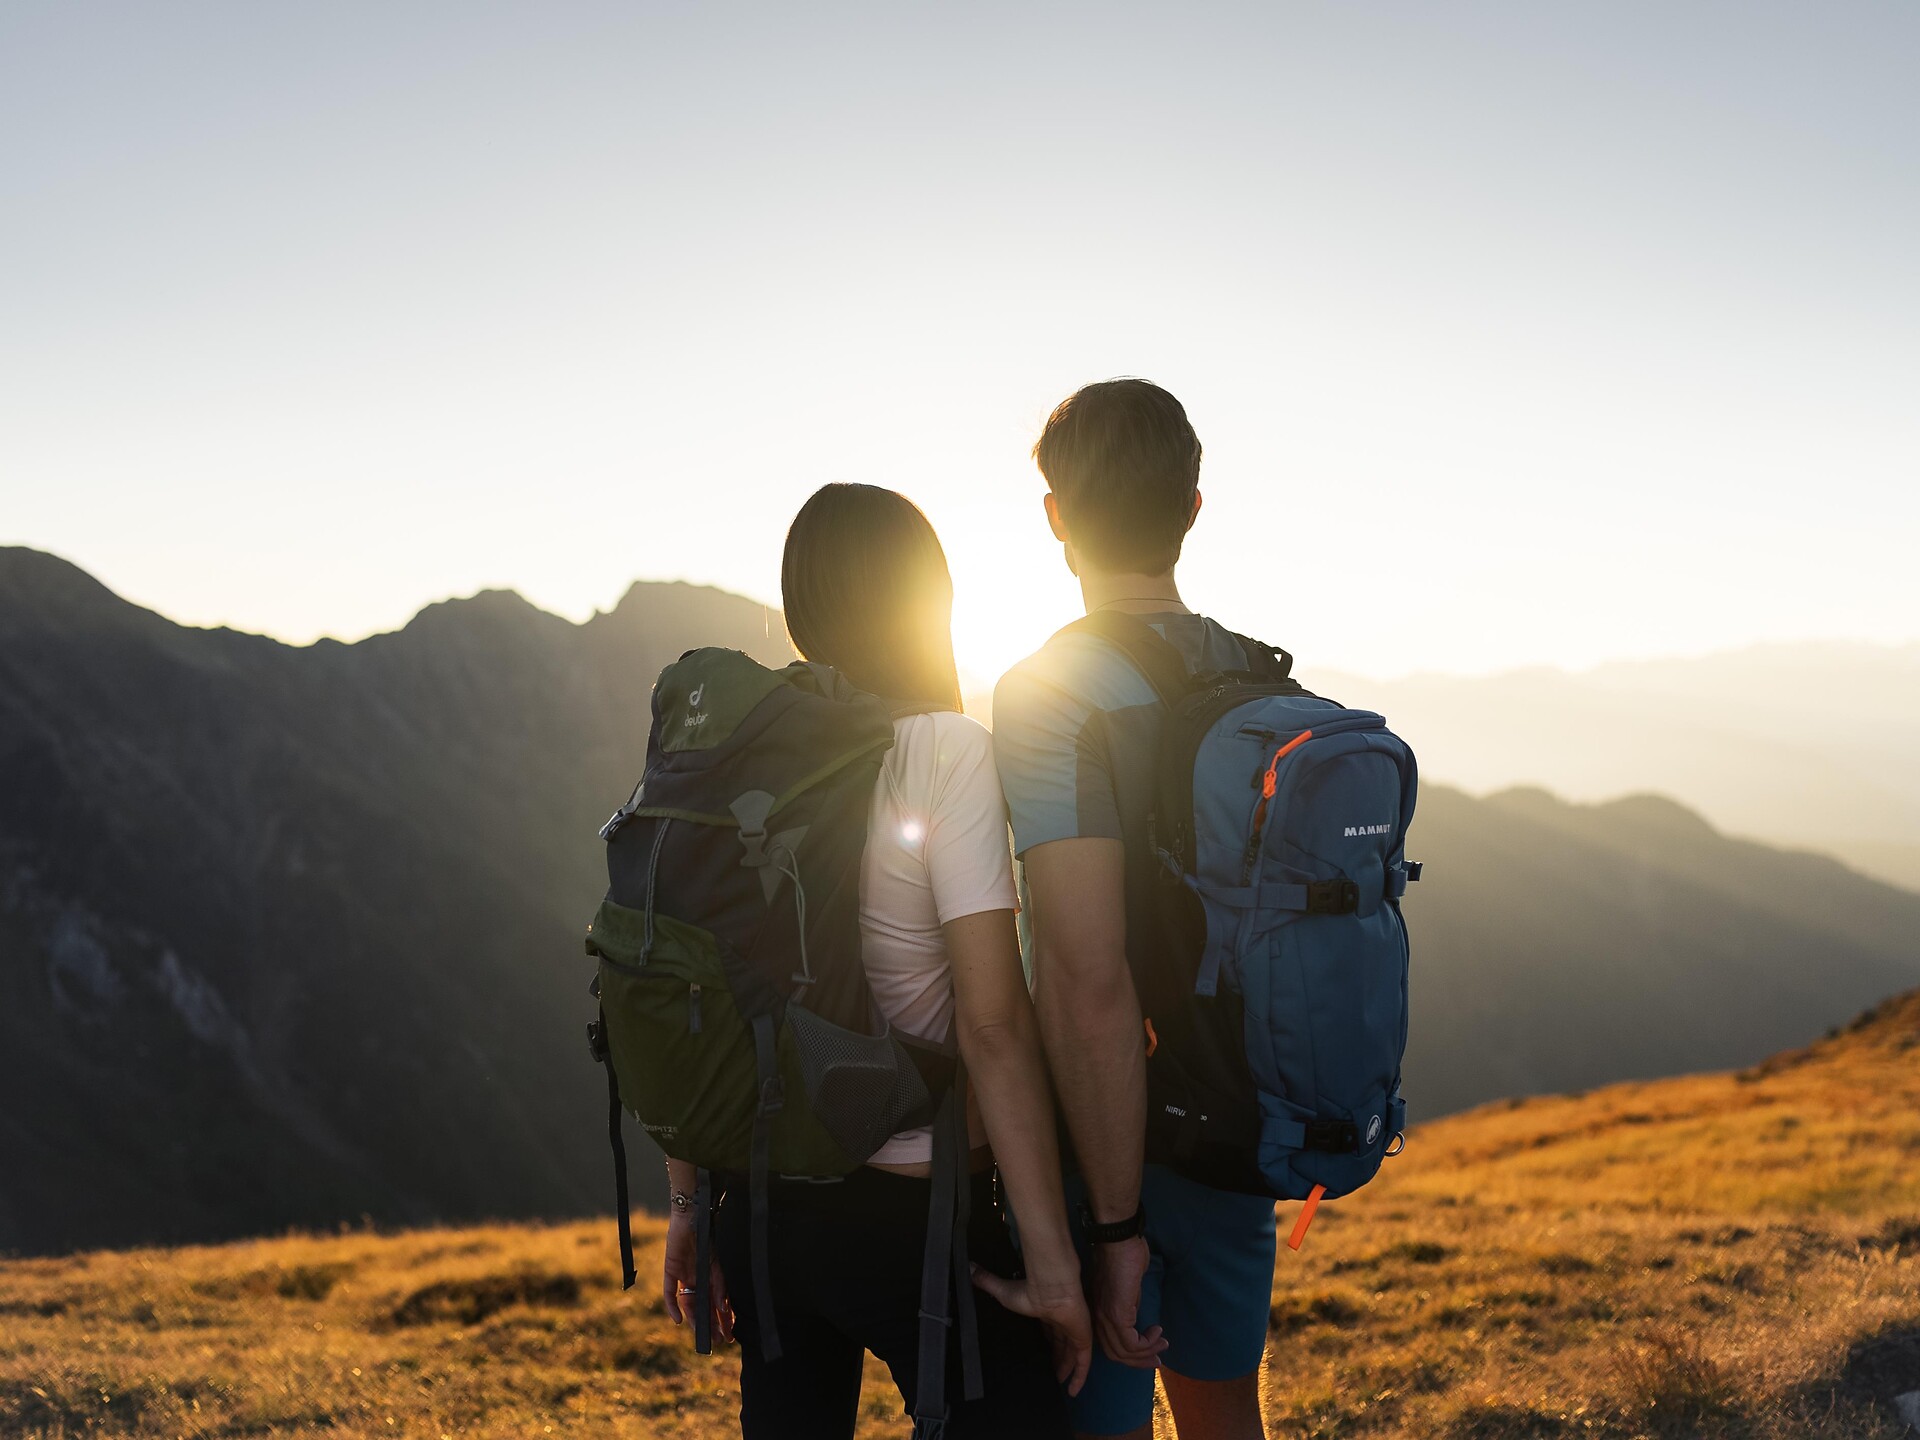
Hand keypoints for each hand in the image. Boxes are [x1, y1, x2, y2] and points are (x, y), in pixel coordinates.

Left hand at [662, 1212, 732, 1343]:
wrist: (695, 1213)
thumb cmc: (711, 1233)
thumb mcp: (720, 1263)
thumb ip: (720, 1285)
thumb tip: (723, 1309)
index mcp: (712, 1276)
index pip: (717, 1304)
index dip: (723, 1321)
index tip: (729, 1337)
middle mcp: (698, 1279)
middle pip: (704, 1308)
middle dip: (711, 1325)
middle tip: (717, 1341)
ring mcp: (684, 1276)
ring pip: (689, 1304)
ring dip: (695, 1320)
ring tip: (702, 1335)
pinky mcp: (671, 1270)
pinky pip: (670, 1293)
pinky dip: (673, 1307)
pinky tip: (678, 1320)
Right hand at [970, 1263, 1093, 1395]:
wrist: (1050, 1289)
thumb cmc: (1027, 1291)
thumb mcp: (1001, 1291)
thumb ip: (986, 1281)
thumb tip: (968, 1268)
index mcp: (1045, 1311)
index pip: (1047, 1328)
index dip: (1045, 1341)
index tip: (1038, 1351)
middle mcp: (1061, 1320)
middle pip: (1060, 1342)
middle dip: (1056, 1357)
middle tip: (1049, 1373)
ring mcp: (1074, 1330)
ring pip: (1071, 1354)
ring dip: (1066, 1368)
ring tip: (1058, 1384)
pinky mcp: (1083, 1339)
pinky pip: (1083, 1363)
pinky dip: (1079, 1378)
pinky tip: (1073, 1392)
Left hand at [1088, 1235, 1164, 1368]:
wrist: (1118, 1240)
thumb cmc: (1124, 1256)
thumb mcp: (1127, 1288)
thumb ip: (1129, 1304)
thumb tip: (1137, 1316)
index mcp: (1099, 1312)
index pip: (1111, 1345)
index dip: (1131, 1354)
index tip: (1151, 1351)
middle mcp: (1098, 1318)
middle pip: (1116, 1355)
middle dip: (1139, 1361)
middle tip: (1158, 1359)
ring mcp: (1106, 1317)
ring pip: (1123, 1352)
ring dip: (1147, 1353)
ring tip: (1162, 1344)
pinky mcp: (1116, 1314)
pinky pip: (1131, 1343)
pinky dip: (1147, 1343)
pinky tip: (1157, 1332)